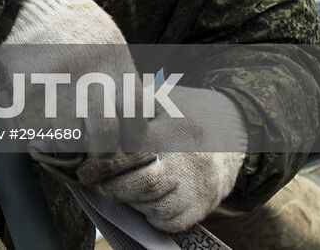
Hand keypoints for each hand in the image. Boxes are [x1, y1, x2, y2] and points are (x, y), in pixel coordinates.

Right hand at [0, 0, 137, 153]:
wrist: (33, 1)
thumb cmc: (73, 21)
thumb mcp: (110, 41)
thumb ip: (121, 75)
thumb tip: (136, 109)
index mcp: (114, 69)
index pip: (136, 117)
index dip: (132, 135)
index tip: (124, 139)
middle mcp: (88, 81)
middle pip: (104, 135)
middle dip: (101, 148)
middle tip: (95, 148)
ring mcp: (57, 88)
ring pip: (69, 138)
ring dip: (67, 142)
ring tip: (63, 137)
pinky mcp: (28, 93)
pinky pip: (36, 128)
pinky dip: (39, 134)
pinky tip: (40, 127)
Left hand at [78, 86, 246, 231]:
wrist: (235, 130)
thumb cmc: (186, 110)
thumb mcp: (161, 97)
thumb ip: (130, 106)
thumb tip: (91, 118)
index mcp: (176, 130)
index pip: (134, 154)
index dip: (104, 165)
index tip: (85, 170)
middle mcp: (192, 161)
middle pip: (146, 185)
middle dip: (114, 187)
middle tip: (95, 181)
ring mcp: (201, 187)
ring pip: (157, 208)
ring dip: (131, 201)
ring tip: (120, 186)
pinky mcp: (205, 206)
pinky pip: (172, 222)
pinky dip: (151, 215)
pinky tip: (143, 198)